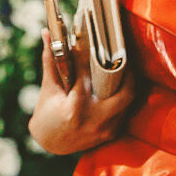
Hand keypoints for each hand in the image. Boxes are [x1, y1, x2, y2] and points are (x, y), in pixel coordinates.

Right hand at [28, 29, 136, 155]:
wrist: (50, 143)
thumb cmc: (47, 113)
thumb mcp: (48, 87)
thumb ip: (50, 59)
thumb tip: (46, 32)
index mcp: (76, 108)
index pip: (90, 74)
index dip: (91, 55)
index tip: (93, 40)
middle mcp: (95, 120)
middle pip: (125, 92)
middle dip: (127, 70)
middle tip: (122, 53)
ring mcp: (105, 129)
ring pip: (128, 102)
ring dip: (128, 82)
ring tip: (123, 64)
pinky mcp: (109, 134)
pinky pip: (124, 111)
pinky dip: (123, 96)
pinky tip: (120, 83)